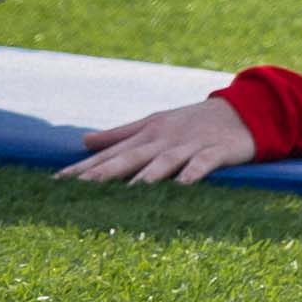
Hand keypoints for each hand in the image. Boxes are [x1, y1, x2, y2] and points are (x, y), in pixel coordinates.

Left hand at [61, 97, 257, 184]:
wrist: (246, 109)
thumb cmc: (194, 120)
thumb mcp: (155, 123)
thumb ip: (119, 135)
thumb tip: (83, 141)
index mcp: (147, 134)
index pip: (110, 154)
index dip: (83, 168)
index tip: (55, 183)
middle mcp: (164, 139)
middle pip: (130, 158)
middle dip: (105, 173)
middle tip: (79, 189)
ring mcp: (190, 145)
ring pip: (163, 162)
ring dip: (145, 177)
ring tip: (126, 193)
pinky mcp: (217, 151)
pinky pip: (203, 163)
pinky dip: (193, 173)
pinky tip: (183, 186)